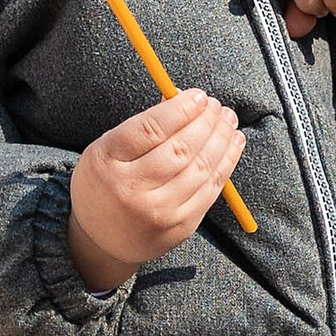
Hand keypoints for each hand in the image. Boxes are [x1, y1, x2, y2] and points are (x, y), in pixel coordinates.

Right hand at [67, 86, 245, 293]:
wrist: (102, 240)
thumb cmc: (106, 183)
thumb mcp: (108, 150)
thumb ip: (141, 127)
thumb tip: (185, 100)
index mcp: (107, 162)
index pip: (151, 129)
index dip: (181, 109)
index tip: (199, 96)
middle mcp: (131, 189)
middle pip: (180, 148)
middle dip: (206, 122)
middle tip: (217, 106)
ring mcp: (158, 212)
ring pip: (201, 168)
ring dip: (221, 139)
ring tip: (228, 120)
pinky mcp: (180, 227)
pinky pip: (210, 190)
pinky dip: (226, 162)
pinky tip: (233, 143)